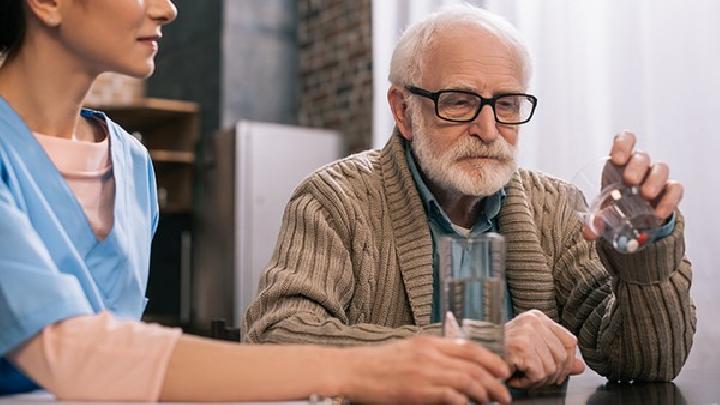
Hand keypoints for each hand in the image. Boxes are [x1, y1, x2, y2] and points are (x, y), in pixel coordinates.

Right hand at [343, 335, 510, 403]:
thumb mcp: (408, 349)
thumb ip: (431, 353)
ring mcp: (425, 372)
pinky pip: (452, 396)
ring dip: (484, 394)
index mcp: (429, 342)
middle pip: (475, 367)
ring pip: (468, 381)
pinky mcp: (418, 391)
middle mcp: (431, 354)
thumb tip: (455, 363)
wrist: (353, 370)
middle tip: (504, 395)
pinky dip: (464, 402)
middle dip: (495, 383)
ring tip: (491, 403)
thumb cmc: (377, 363)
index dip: (492, 360)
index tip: (503, 372)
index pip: (471, 348)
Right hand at [505, 310, 584, 388]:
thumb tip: (581, 367)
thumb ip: (557, 357)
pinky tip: (515, 377)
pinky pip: (539, 373)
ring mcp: (527, 332)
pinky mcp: (521, 346)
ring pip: (551, 368)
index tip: (554, 373)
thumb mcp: (533, 352)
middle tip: (533, 378)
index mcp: (537, 317)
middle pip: (563, 357)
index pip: (570, 341)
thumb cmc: (501, 354)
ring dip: (537, 380)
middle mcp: (533, 320)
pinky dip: (527, 382)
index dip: (566, 362)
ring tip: (521, 376)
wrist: (476, 358)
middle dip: (551, 375)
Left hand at [584, 130, 683, 239]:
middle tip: (630, 181)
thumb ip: (595, 220)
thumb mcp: (604, 209)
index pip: (625, 140)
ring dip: (654, 180)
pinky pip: (675, 189)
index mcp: (620, 162)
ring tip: (645, 195)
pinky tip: (658, 212)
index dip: (623, 144)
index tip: (617, 158)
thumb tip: (588, 234)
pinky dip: (669, 200)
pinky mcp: (669, 191)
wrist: (635, 217)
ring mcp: (656, 177)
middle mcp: (640, 165)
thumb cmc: (616, 203)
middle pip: (642, 156)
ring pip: (661, 168)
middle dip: (637, 166)